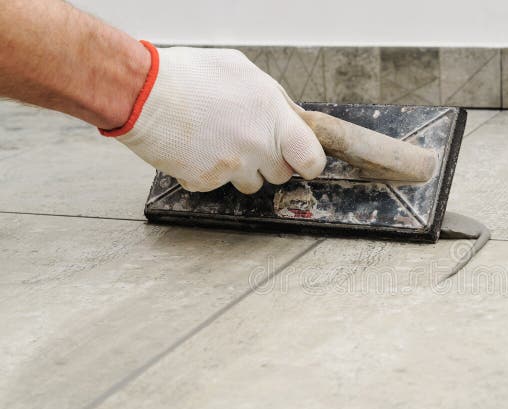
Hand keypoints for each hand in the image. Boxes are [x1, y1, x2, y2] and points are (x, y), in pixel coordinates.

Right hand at [103, 43, 326, 193]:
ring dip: (242, 170)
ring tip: (219, 142)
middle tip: (249, 140)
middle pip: (281, 175)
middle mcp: (256, 147)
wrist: (142, 93)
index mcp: (273, 119)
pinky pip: (217, 185)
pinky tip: (197, 148)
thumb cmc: (190, 76)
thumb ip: (275, 99)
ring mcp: (231, 168)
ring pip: (251, 184)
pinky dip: (209, 172)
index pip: (312, 160)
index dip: (308, 162)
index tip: (301, 159)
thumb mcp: (243, 72)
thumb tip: (293, 117)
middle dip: (270, 161)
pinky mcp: (206, 182)